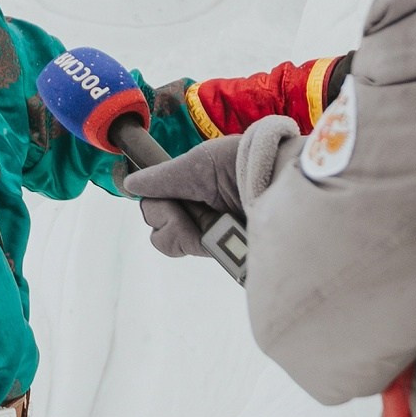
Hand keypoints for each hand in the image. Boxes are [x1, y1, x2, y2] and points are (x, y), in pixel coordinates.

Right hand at [120, 134, 246, 257]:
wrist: (286, 185)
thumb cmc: (247, 163)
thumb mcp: (200, 164)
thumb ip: (163, 177)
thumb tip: (129, 184)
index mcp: (195, 187)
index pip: (155, 201)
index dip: (158, 202)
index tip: (172, 197)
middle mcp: (200, 211)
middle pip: (157, 223)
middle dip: (171, 215)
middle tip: (201, 205)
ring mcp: (211, 235)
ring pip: (169, 242)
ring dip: (187, 229)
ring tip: (217, 221)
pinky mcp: (224, 254)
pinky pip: (192, 254)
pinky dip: (200, 242)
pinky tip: (222, 234)